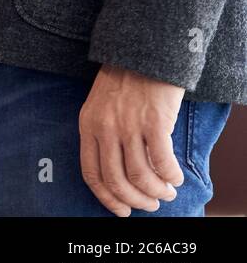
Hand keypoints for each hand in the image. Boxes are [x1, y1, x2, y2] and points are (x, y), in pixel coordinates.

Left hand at [78, 64, 184, 215]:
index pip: (91, 173)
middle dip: (135, 200)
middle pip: (116, 180)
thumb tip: (119, 173)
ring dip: (156, 191)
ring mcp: (128, 125)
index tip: (121, 211)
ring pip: (140, 175)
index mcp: (87, 125)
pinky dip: (170, 176)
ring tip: (167, 193)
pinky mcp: (154, 121)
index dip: (107, 198)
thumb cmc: (124, 81)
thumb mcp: (99, 106)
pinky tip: (175, 177)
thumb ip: (103, 135)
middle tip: (150, 204)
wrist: (143, 52)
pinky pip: (162, 161)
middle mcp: (104, 128)